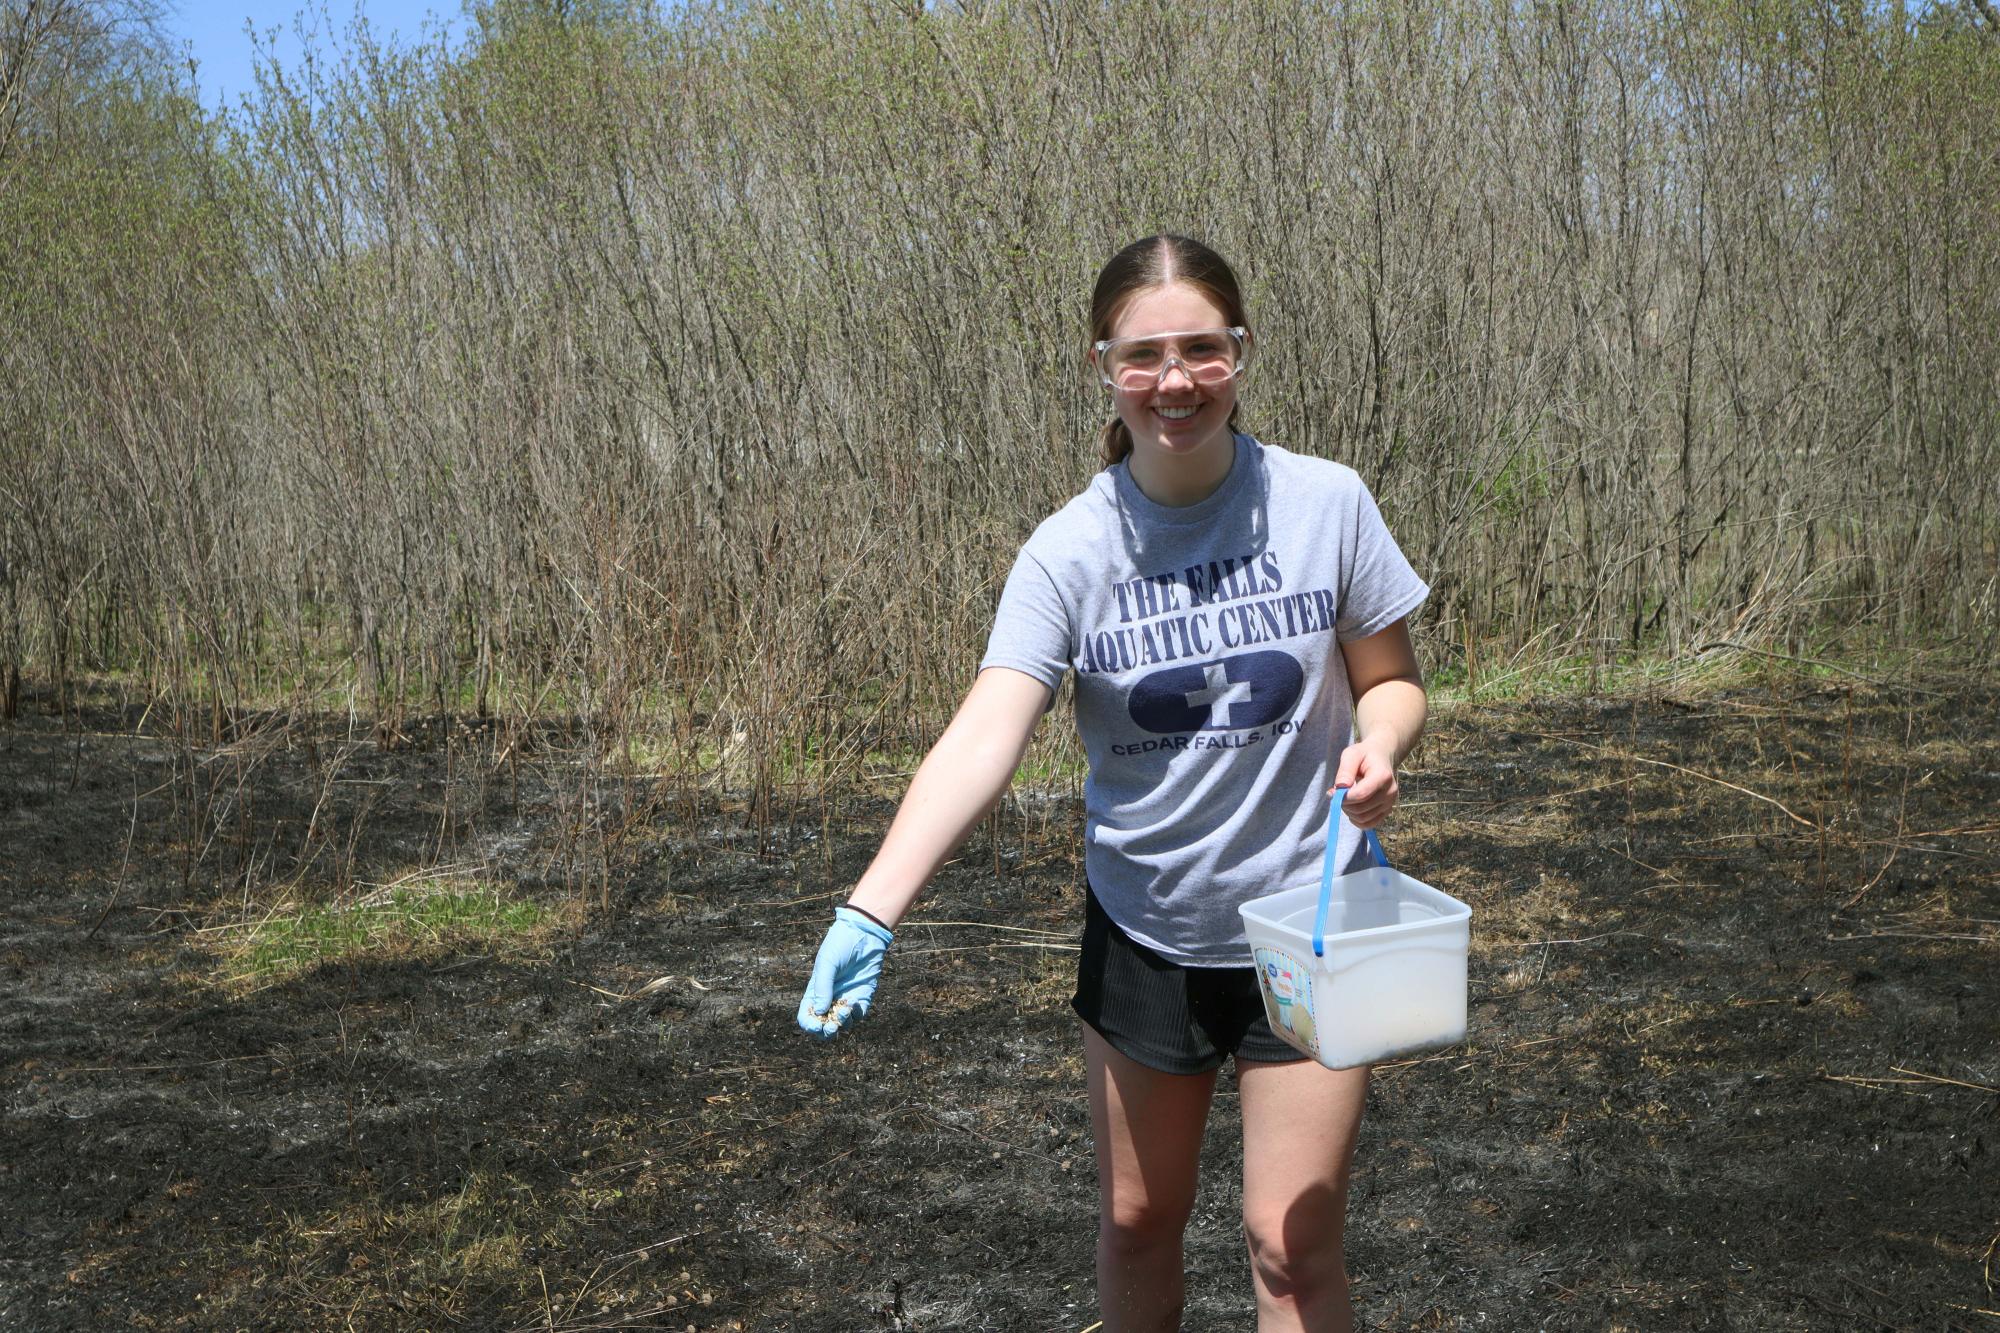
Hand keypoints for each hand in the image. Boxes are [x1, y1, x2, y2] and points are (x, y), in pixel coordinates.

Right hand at [798, 906, 892, 1038]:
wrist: (864, 934)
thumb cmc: (840, 945)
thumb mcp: (827, 964)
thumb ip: (823, 988)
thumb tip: (820, 1013)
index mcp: (814, 992)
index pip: (807, 1016)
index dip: (809, 1025)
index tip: (815, 1026)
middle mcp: (830, 998)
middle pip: (824, 1025)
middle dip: (826, 1031)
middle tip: (831, 1026)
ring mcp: (846, 998)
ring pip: (842, 1023)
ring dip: (842, 1022)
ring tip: (845, 1009)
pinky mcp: (863, 996)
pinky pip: (859, 1015)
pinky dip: (856, 1014)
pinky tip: (854, 1003)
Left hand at [1329, 738, 1398, 828]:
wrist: (1381, 757)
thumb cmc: (1364, 755)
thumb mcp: (1351, 755)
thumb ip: (1345, 770)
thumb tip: (1340, 788)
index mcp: (1382, 776)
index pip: (1361, 795)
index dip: (1344, 797)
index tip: (1334, 791)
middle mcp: (1390, 792)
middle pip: (1361, 809)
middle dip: (1344, 804)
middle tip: (1338, 794)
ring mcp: (1390, 803)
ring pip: (1363, 819)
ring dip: (1349, 812)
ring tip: (1346, 799)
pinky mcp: (1387, 811)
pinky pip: (1369, 824)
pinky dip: (1357, 820)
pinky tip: (1352, 808)